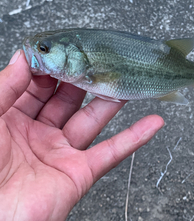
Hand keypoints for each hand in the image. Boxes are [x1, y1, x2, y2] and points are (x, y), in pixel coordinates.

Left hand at [0, 50, 163, 220]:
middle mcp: (37, 133)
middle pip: (67, 98)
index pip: (38, 84)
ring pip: (91, 119)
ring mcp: (60, 153)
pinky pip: (111, 152)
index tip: (69, 47)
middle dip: (84, 77)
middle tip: (102, 56)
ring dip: (110, 99)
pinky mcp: (79, 174)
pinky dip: (135, 137)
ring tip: (127, 77)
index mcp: (11, 119)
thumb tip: (26, 56)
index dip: (53, 66)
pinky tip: (153, 122)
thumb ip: (6, 86)